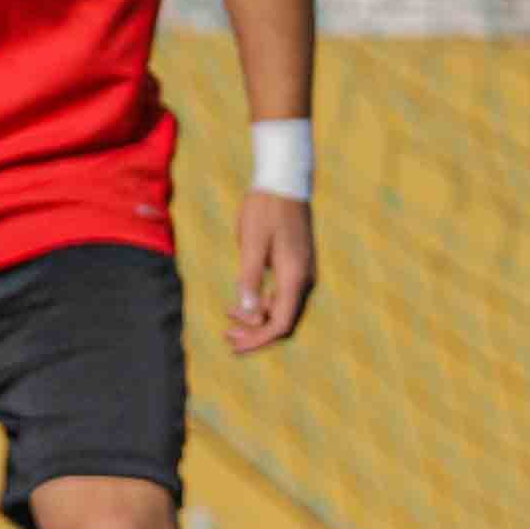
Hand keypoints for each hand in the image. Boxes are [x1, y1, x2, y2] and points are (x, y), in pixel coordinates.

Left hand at [226, 192, 317, 353]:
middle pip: (283, 321)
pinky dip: (261, 305)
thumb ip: (250, 278)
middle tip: (226, 336)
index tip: (235, 345)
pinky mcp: (294, 266)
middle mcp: (303, 279)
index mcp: (295, 276)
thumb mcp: (253, 243)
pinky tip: (239, 304)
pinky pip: (280, 296)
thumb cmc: (266, 209)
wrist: (284, 182)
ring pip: (281, 310)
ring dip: (256, 320)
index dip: (259, 339)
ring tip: (228, 321)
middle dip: (255, 333)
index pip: (281, 323)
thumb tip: (248, 314)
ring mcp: (301, 272)